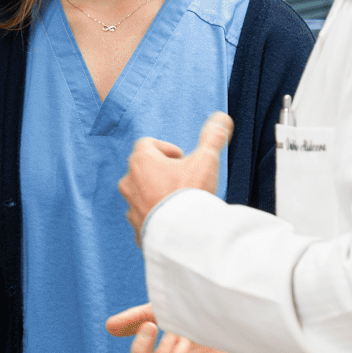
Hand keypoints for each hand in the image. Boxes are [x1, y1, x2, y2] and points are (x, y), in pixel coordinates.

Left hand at [119, 112, 232, 240]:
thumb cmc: (191, 193)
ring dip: (157, 194)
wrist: (182, 235)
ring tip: (179, 202)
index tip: (183, 160)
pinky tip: (174, 220)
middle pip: (143, 169)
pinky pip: (144, 218)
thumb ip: (213, 137)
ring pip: (141, 194)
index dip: (167, 149)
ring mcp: (130, 206)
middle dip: (161, 172)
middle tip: (183, 180)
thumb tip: (222, 118)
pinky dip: (156, 217)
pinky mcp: (136, 228)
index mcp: (141, 160)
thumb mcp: (206, 160)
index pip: (148, 144)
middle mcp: (129, 182)